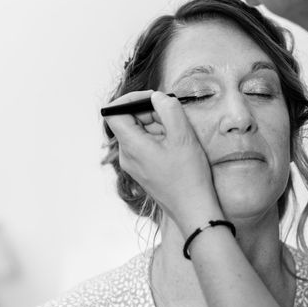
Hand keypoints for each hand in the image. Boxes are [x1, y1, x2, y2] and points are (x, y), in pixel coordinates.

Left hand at [103, 91, 222, 234]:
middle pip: (130, 121)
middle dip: (152, 113)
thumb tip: (157, 97)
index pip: (114, 112)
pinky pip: (146, 145)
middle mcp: (127, 155)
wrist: (193, 209)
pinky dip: (160, 139)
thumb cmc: (189, 177)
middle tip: (175, 120)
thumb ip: (169, 110)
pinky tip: (177, 148)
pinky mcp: (143, 169)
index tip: (153, 98)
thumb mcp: (183, 136)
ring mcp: (134, 164)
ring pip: (140, 132)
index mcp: (131, 146)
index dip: (130, 99)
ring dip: (159, 126)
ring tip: (179, 138)